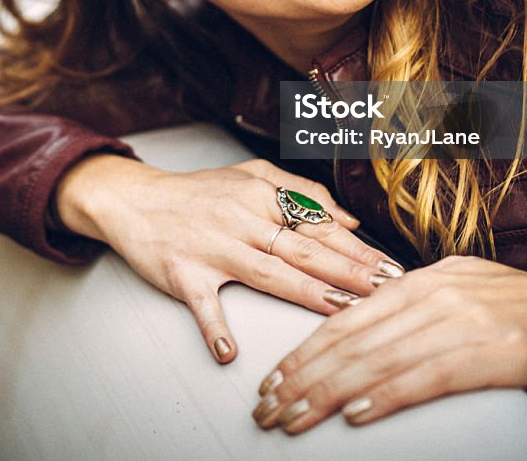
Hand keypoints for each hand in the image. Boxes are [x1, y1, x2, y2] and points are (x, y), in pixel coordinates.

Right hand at [55, 155, 402, 361]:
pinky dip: (214, 328)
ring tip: (342, 311)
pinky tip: (228, 351)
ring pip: (268, 273)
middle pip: (303, 249)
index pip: (318, 224)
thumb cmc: (198, 192)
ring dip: (308, 293)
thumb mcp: (250, 174)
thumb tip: (347, 220)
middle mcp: (240, 219)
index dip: (357, 249)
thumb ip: (300, 191)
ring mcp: (212, 248)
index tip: (389, 267)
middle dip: (349, 271)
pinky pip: (202, 304)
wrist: (136, 200)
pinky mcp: (183, 274)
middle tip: (384, 290)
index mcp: (260, 195)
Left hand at [253, 255, 526, 433]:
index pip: (347, 317)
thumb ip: (412, 304)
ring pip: (377, 360)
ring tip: (295, 416)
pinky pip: (425, 376)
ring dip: (328, 392)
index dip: (305, 350)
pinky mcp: (489, 353)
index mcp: (421, 281)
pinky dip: (385, 395)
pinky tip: (355, 411)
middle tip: (269, 406)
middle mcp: (432, 296)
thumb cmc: (524, 307)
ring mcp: (459, 321)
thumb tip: (364, 321)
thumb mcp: (460, 289)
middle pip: (352, 340)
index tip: (275, 378)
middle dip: (303, 376)